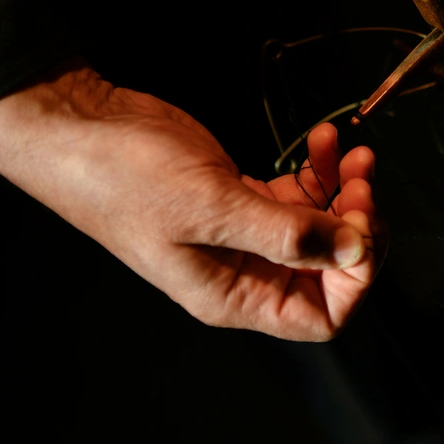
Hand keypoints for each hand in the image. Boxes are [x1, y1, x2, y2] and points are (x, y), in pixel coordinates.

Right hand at [0, 59, 379, 340]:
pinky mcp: (242, 197)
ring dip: (345, 191)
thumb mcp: (211, 207)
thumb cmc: (123, 176)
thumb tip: (354, 251)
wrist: (81, 126)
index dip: (355, 279)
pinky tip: (322, 139)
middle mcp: (244, 274)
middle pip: (330, 270)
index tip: (363, 227)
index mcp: (234, 297)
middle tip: (362, 182)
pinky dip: (320, 170)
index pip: (321, 316)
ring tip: (350, 153)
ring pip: (321, 227)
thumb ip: (288, 234)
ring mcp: (245, 235)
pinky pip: (300, 195)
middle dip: (357, 226)